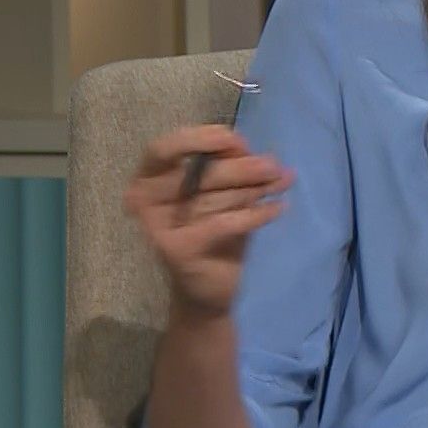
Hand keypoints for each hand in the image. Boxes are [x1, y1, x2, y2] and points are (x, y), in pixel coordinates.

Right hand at [124, 123, 294, 318]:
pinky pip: (224, 224)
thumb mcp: (220, 191)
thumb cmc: (212, 230)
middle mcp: (145, 201)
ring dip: (254, 188)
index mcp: (149, 179)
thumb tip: (252, 150)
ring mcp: (158, 228)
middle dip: (243, 167)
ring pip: (215, 198)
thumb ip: (228, 166)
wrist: (208, 289)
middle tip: (274, 166)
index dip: (201, 139)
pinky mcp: (178, 251)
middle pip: (199, 174)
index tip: (237, 141)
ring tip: (281, 181)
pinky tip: (279, 207)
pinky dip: (256, 214)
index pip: (164, 148)